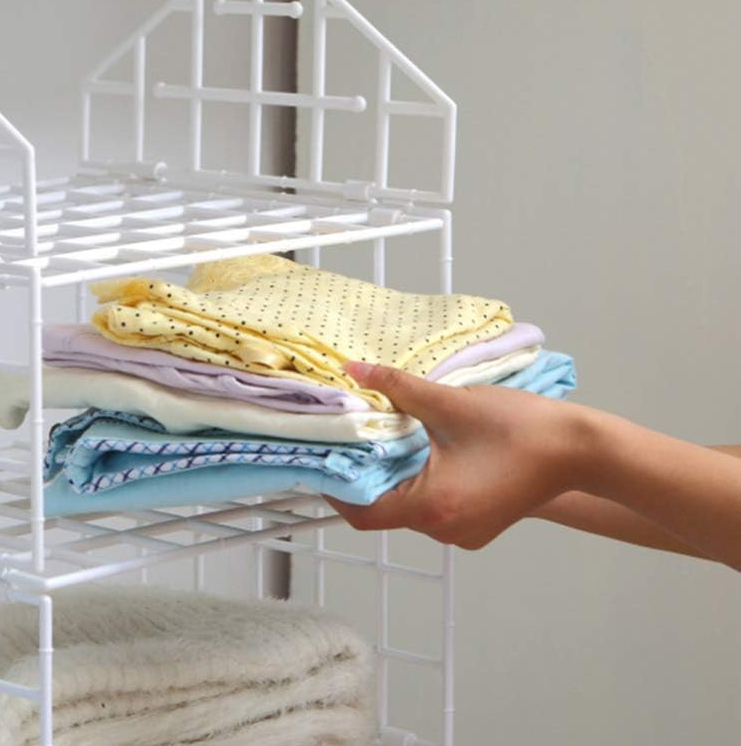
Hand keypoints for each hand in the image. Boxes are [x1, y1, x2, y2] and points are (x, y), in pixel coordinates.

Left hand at [326, 362, 586, 548]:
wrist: (580, 450)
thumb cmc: (519, 428)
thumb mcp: (449, 403)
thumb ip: (397, 388)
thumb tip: (355, 371)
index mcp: (433, 508)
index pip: (363, 511)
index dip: (336, 487)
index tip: (323, 458)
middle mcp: (445, 530)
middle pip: (385, 510)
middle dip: (365, 475)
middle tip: (349, 439)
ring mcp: (465, 532)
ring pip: (410, 509)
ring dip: (394, 477)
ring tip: (382, 439)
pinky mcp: (479, 524)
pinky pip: (435, 509)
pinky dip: (420, 484)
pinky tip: (419, 450)